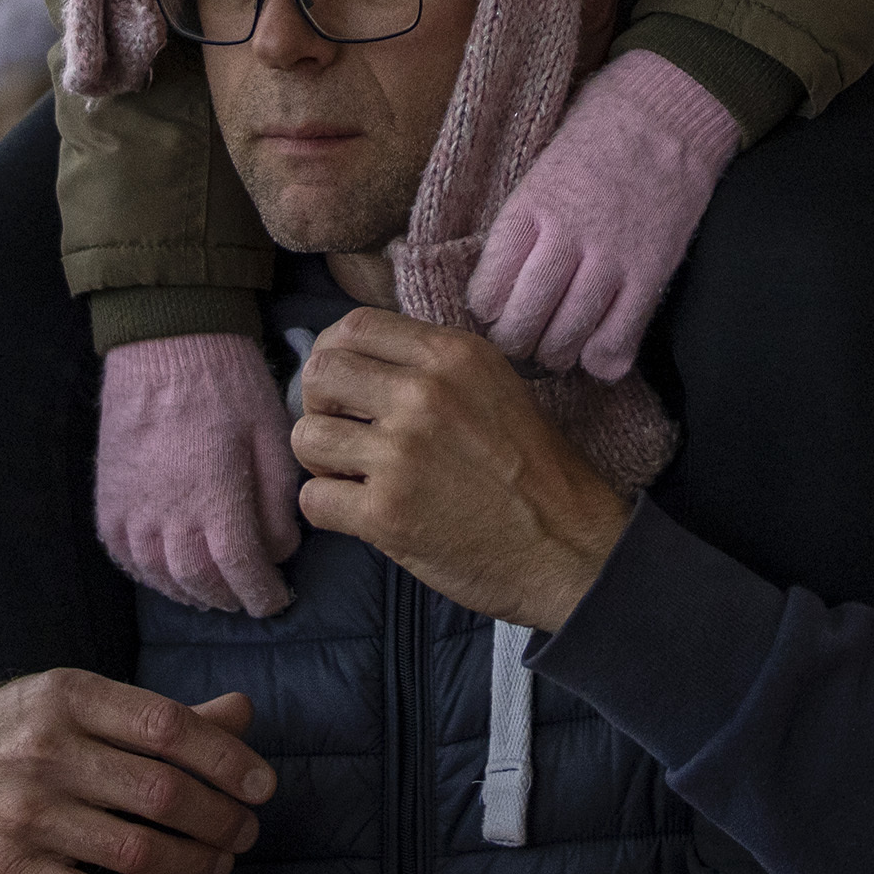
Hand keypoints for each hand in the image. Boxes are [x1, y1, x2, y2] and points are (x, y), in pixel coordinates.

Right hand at [0, 672, 275, 873]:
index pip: (168, 726)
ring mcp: (26, 815)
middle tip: (244, 831)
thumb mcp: (78, 703)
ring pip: (136, 851)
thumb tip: (242, 713)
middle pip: (162, 793)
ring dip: (196, 864)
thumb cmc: (16, 732)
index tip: (262, 784)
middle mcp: (46, 752)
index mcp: (69, 696)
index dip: (227, 759)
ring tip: (219, 864)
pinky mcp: (11, 869)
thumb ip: (160, 715)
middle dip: (221, 819)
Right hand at [95, 332, 300, 616]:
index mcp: (216, 500)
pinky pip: (123, 554)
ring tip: (212, 592)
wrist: (167, 342)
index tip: (277, 600)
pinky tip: (167, 571)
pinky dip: (148, 572)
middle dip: (228, 597)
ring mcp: (132, 508)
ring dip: (189, 592)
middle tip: (247, 599)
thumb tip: (281, 550)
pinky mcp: (108, 497)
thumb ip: (278, 502)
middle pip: (199, 582)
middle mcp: (168, 514)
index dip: (263, 595)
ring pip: (159, 574)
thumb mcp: (273, 437)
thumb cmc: (229, 384)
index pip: (241, 572)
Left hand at [291, 307, 634, 632]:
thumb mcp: (497, 387)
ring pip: (306, 437)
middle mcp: (423, 394)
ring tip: (354, 476)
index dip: (334, 353)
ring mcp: (401, 454)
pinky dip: (329, 509)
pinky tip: (361, 513)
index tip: (342, 384)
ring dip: (321, 461)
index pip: (355, 325)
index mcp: (453, 356)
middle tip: (343, 432)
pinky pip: (313, 499)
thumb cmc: (536, 472)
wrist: (567, 548)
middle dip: (319, 404)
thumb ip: (435, 367)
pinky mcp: (386, 513)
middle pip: (321, 372)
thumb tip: (362, 363)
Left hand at [466, 52, 740, 381]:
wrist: (668, 111)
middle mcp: (565, 237)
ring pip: (567, 338)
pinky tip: (594, 351)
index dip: (484, 312)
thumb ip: (521, 226)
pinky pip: (619, 338)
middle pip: (522, 322)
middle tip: (519, 342)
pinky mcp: (651, 272)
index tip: (492, 312)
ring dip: (554, 355)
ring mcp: (611, 258)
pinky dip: (600, 358)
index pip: (486, 289)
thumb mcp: (540, 172)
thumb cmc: (598, 137)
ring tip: (554, 349)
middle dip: (513, 345)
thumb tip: (499, 283)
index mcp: (528, 209)